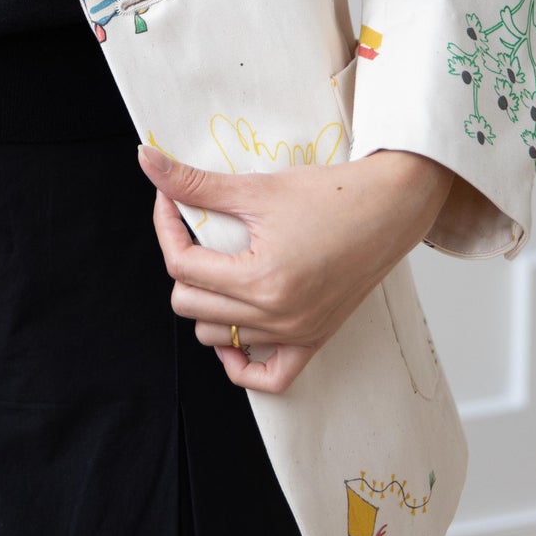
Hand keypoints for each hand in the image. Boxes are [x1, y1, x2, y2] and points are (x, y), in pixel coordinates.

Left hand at [138, 143, 454, 394]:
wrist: (390, 207)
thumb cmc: (331, 194)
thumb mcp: (257, 187)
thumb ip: (196, 183)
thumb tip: (145, 158)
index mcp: (261, 279)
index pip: (183, 267)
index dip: (166, 227)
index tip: (168, 200)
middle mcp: (278, 316)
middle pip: (190, 306)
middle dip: (183, 264)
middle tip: (195, 230)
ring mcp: (297, 334)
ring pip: (216, 337)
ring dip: (206, 304)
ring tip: (218, 267)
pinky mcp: (314, 340)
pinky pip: (268, 377)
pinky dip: (242, 361)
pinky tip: (233, 331)